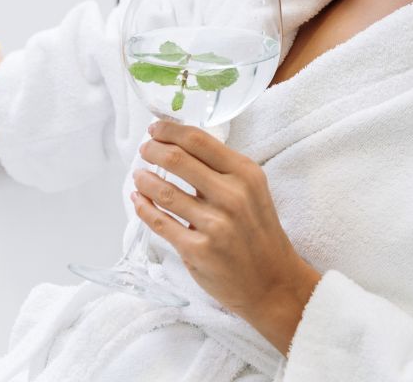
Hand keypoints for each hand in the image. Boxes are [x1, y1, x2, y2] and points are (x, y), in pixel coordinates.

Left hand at [132, 120, 321, 353]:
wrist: (273, 283)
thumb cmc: (258, 231)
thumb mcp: (252, 189)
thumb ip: (220, 168)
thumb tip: (178, 144)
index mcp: (245, 173)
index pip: (198, 140)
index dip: (169, 130)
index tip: (154, 129)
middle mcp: (232, 196)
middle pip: (176, 159)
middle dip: (152, 150)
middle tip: (144, 150)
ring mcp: (215, 225)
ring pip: (164, 191)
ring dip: (143, 179)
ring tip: (138, 176)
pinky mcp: (198, 251)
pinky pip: (160, 223)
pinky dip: (143, 208)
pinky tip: (138, 200)